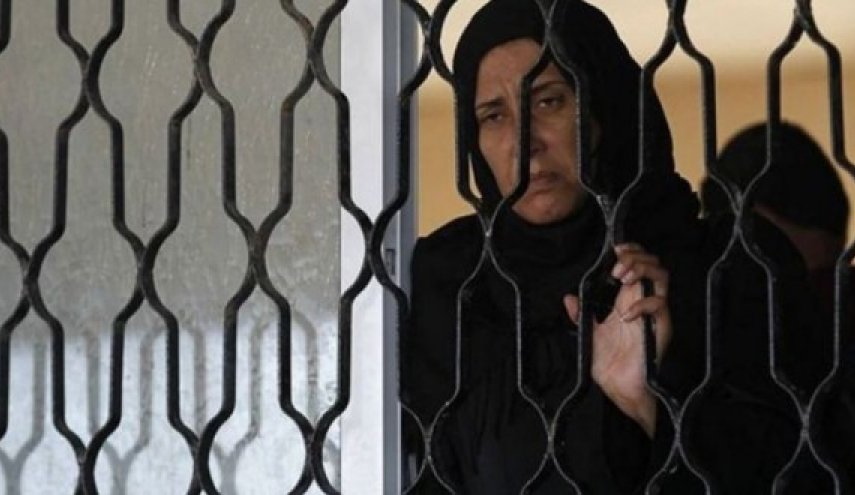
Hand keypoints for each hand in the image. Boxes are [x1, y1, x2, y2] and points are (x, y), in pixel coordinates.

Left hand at [563, 243, 670, 436]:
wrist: (620, 390)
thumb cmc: (611, 364)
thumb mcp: (590, 334)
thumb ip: (582, 315)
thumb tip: (569, 298)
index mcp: (629, 301)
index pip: (638, 265)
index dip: (631, 252)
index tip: (616, 249)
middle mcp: (644, 303)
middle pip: (653, 264)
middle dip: (635, 258)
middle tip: (616, 269)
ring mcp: (654, 315)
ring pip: (662, 277)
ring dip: (642, 270)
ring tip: (622, 278)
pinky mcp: (660, 328)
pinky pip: (660, 306)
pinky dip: (642, 305)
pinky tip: (625, 316)